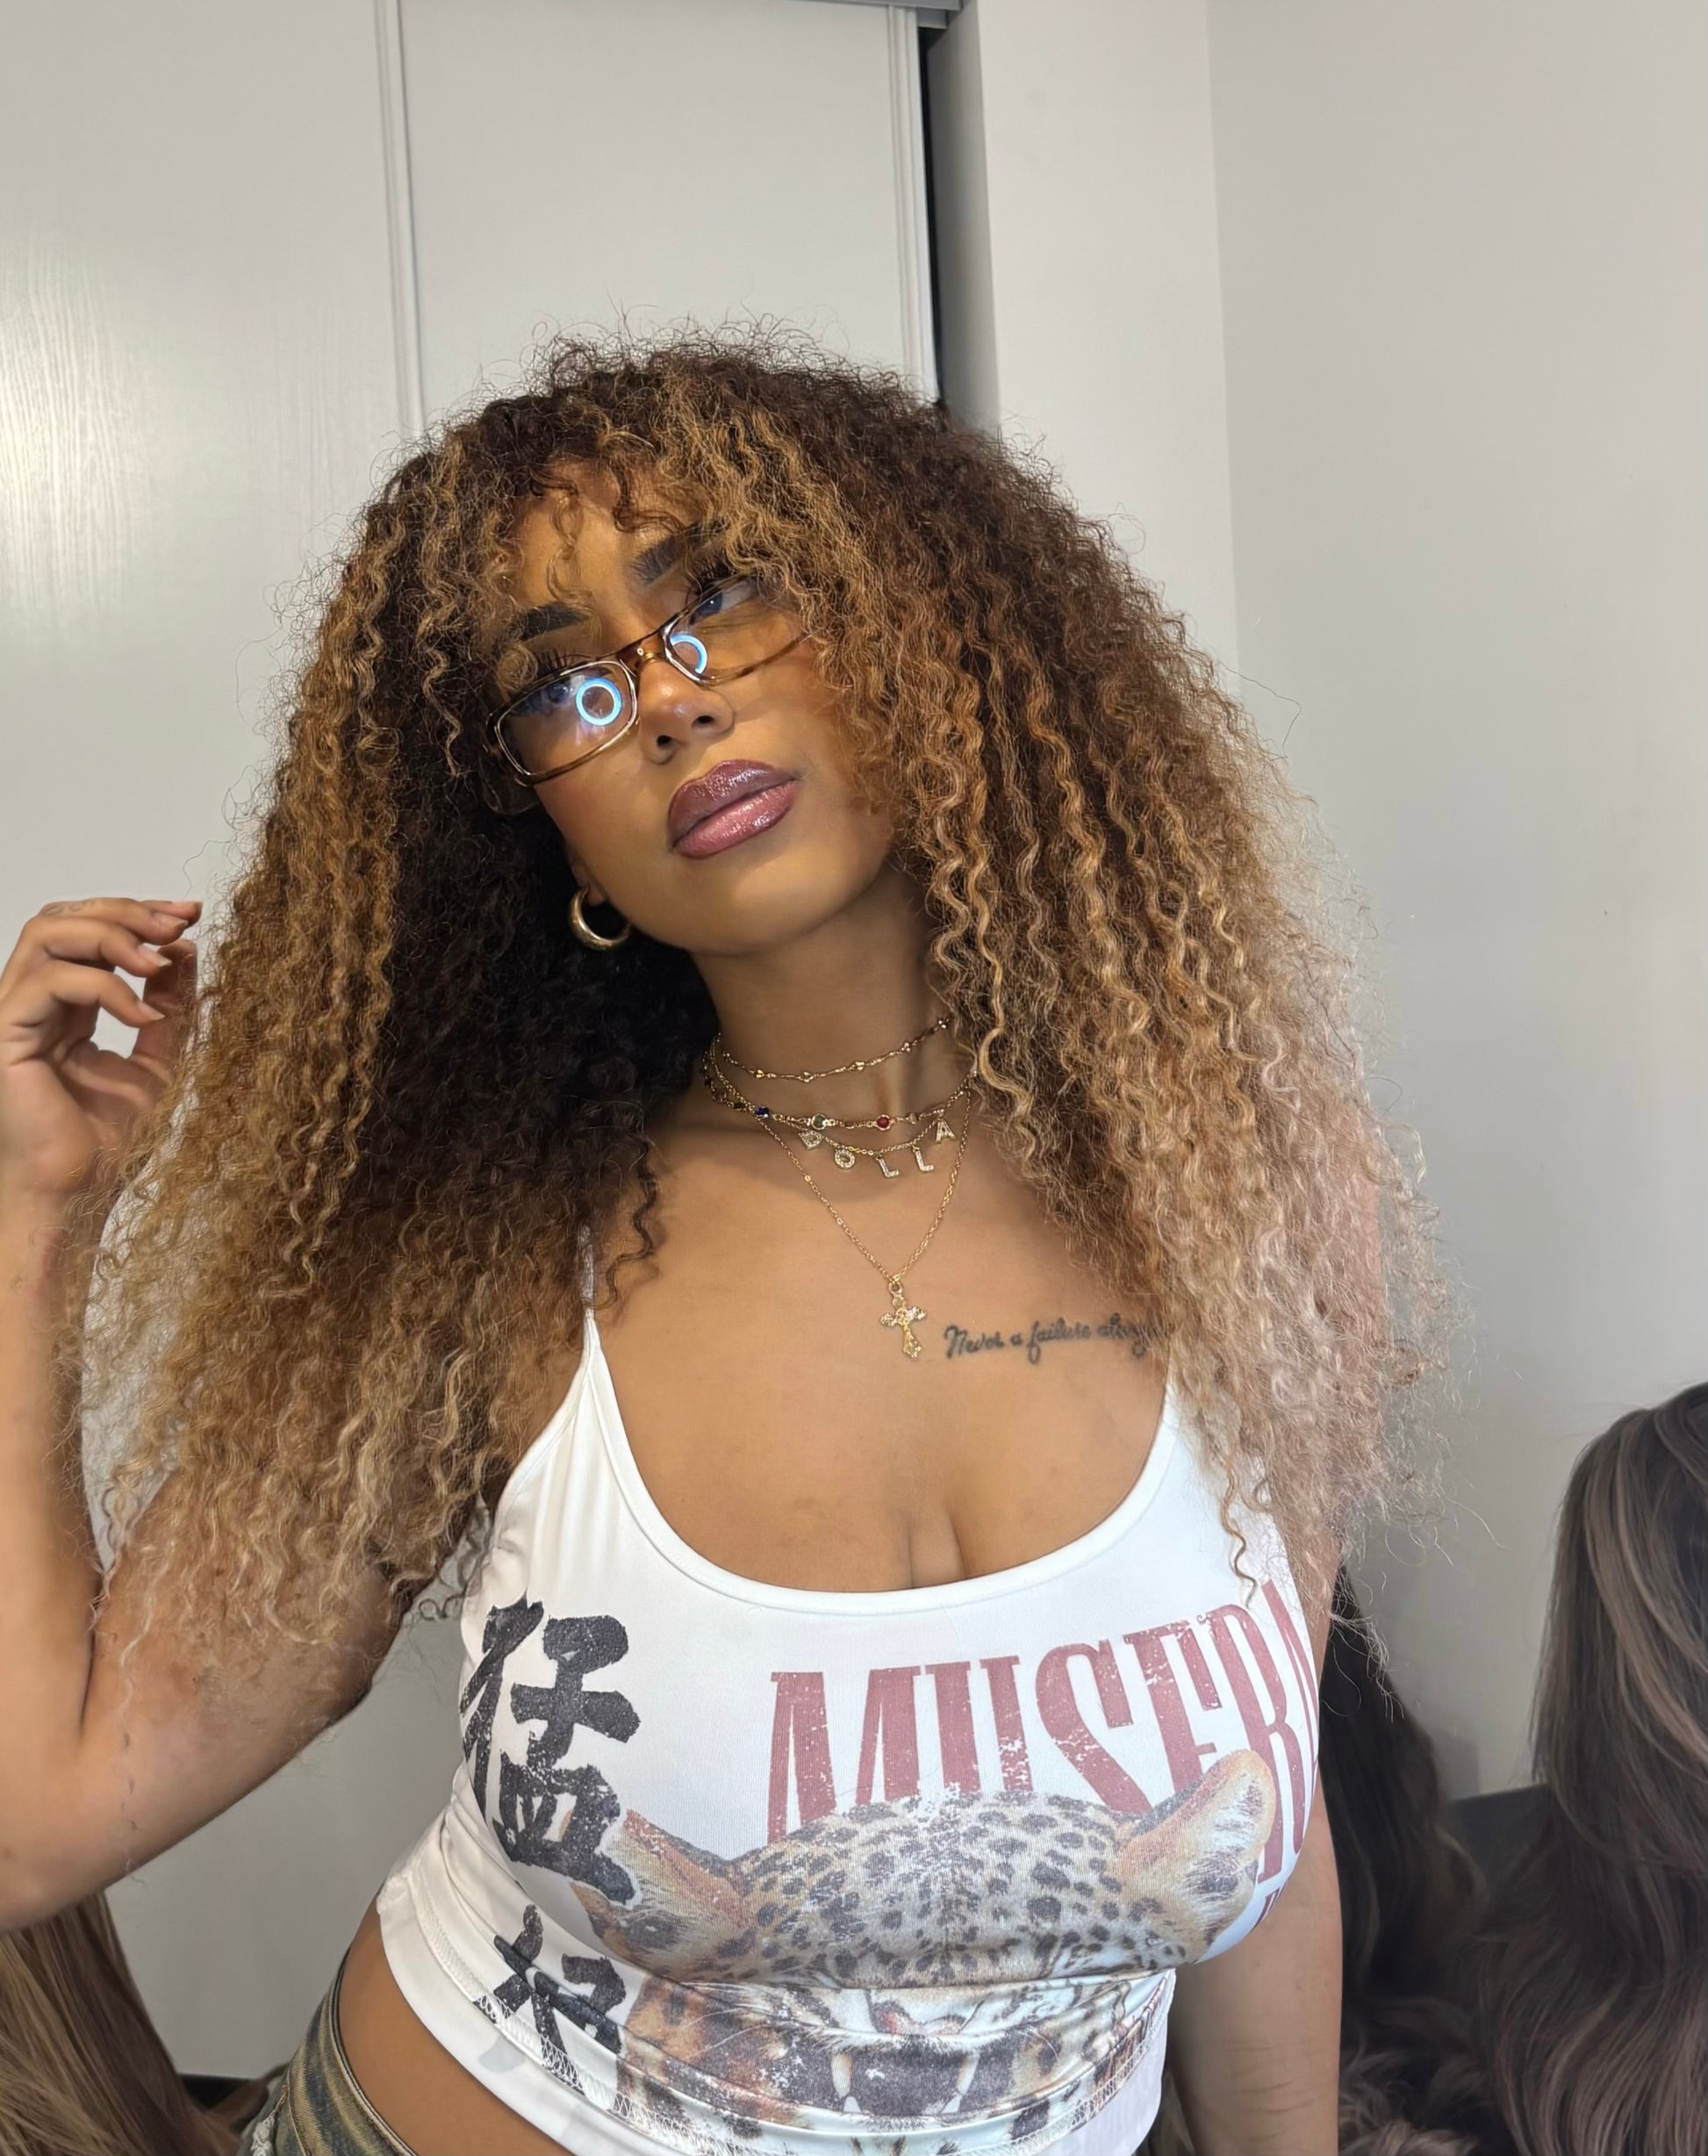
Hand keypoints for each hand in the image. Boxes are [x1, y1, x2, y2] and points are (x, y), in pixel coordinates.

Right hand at [0, 895, 200, 1206]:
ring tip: (158, 961)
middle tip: (179, 924)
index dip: (138, 913)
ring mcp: (12, 1013)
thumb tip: (185, 948)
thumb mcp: (158, 1060)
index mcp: (64, 1004)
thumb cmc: (107, 1141)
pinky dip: (105, 987)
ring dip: (112, 933)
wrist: (77, 1194)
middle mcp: (31, 1000)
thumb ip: (169, 1006)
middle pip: (63, 916)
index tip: (191, 915)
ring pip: (47, 932)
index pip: (88, 930)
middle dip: (127, 910)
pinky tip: (143, 1015)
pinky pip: (51, 982)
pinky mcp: (5, 1034)